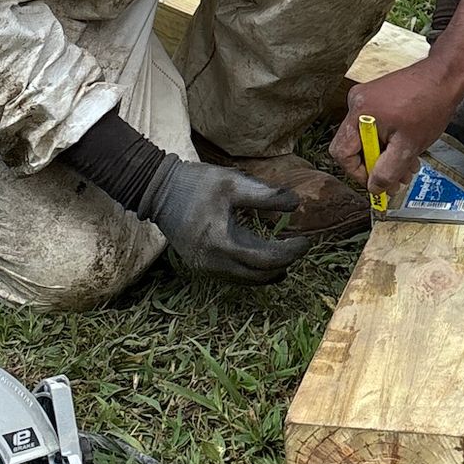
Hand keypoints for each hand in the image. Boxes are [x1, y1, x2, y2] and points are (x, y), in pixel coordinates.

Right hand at [139, 160, 310, 282]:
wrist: (158, 190)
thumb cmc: (196, 184)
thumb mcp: (233, 182)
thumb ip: (265, 195)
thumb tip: (296, 203)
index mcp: (221, 242)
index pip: (266, 260)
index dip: (290, 253)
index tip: (305, 241)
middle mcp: (212, 262)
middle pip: (258, 276)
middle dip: (283, 264)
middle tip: (299, 248)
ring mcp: (204, 266)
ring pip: (246, 280)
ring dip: (269, 272)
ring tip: (287, 256)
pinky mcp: (201, 265)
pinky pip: (233, 276)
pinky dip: (252, 272)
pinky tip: (264, 262)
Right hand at [333, 56, 463, 200]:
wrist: (445, 77)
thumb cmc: (430, 104)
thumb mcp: (408, 146)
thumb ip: (388, 171)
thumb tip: (374, 187)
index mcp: (359, 113)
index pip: (341, 152)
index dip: (358, 173)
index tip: (377, 182)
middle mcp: (357, 102)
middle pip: (354, 146)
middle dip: (377, 165)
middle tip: (397, 178)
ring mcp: (367, 97)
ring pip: (367, 137)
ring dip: (386, 155)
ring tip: (407, 164)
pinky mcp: (377, 96)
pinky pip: (375, 125)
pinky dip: (389, 139)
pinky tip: (407, 146)